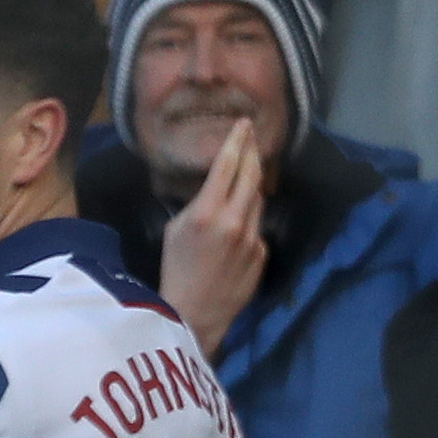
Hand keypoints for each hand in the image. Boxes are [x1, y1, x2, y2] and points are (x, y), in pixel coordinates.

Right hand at [161, 116, 269, 354]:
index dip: (237, 140)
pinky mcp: (262, 253)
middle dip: (252, 152)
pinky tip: (235, 231)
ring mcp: (252, 238)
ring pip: (258, 200)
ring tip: (246, 176)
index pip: (227, 165)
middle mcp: (234, 220)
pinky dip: (249, 222)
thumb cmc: (175, 270)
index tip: (244, 124)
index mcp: (207, 212)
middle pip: (252, 175)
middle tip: (252, 137)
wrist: (194, 313)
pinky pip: (257, 228)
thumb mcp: (176, 229)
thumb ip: (198, 204)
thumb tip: (215, 189)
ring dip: (252, 186)